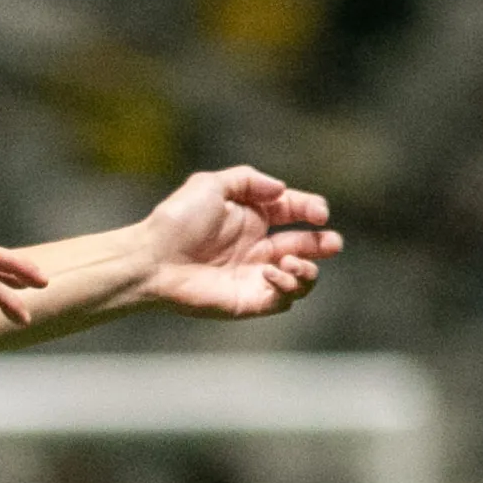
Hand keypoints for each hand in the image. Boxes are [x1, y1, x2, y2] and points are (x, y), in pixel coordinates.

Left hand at [133, 165, 343, 319]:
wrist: (151, 259)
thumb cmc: (175, 222)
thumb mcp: (210, 185)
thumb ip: (249, 180)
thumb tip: (281, 190)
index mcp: (251, 218)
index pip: (294, 211)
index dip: (312, 209)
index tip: (319, 213)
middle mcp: (256, 247)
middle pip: (305, 246)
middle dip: (324, 244)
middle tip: (331, 244)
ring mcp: (253, 276)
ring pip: (300, 278)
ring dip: (308, 270)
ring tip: (291, 261)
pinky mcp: (248, 301)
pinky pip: (283, 300)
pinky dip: (288, 287)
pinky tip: (270, 272)